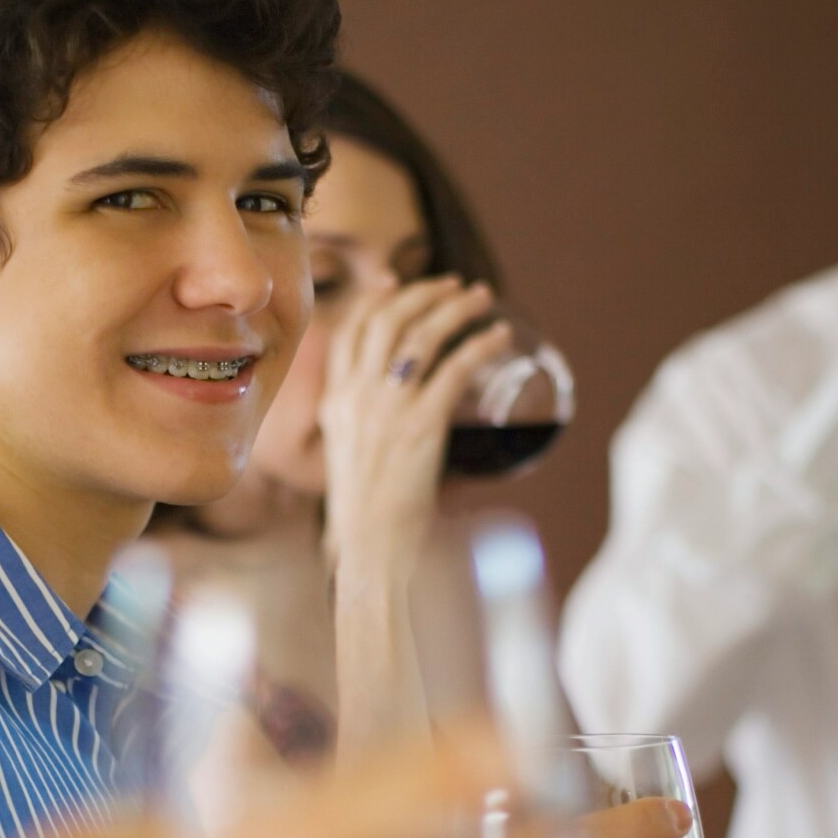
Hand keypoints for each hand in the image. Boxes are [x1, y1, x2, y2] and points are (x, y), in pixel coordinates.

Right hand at [320, 274, 508, 589]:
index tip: (394, 284)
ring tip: (483, 299)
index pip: (349, 334)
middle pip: (387, 320)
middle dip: (423, 293)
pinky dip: (482, 344)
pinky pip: (457, 367)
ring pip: (422, 334)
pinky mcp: (422, 426)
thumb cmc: (367, 521)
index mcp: (335, 406)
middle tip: (454, 286)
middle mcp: (356, 398)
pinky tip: (501, 337)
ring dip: (457, 308)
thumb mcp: (350, 464)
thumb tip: (400, 423)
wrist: (370, 554)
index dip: (373, 301)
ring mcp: (388, 409)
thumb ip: (366, 432)